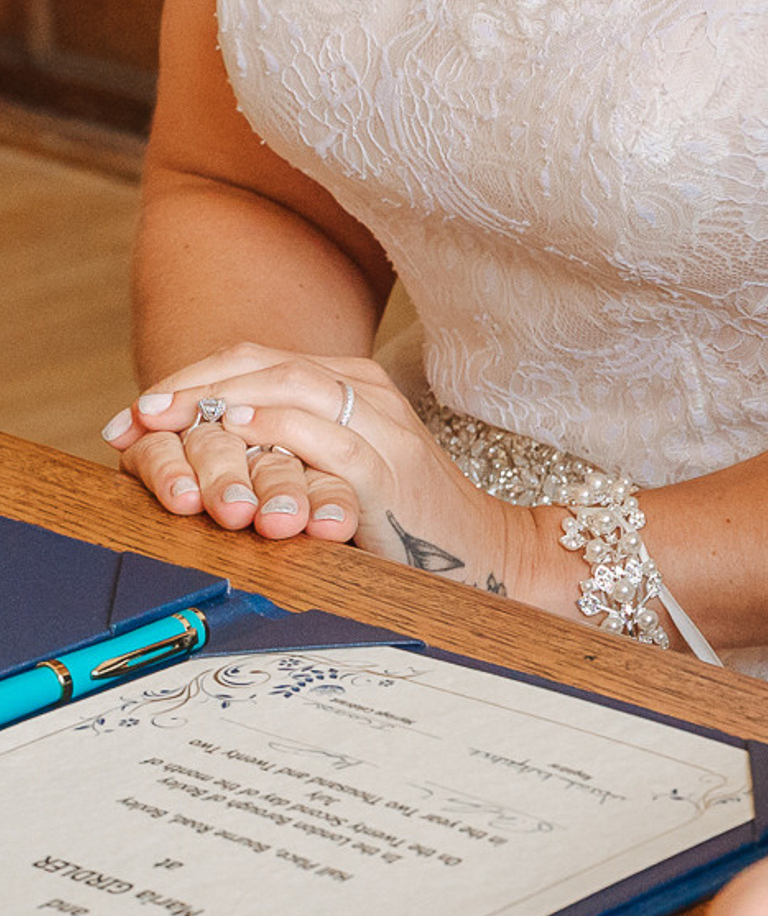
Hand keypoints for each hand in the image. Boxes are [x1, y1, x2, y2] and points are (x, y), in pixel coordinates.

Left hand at [109, 346, 567, 606]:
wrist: (486, 556)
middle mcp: (369, 392)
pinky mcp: (389, 470)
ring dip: (221, 397)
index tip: (134, 414)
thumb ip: (289, 450)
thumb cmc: (404, 523)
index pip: (258, 359)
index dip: (191, 378)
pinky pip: (323, 436)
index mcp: (354, 385)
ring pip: (292, 385)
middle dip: (193, 384)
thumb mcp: (338, 473)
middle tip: (138, 412)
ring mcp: (383, 427)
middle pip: (267, 363)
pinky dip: (275, 427)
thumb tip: (200, 454)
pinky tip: (234, 433)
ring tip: (167, 416)